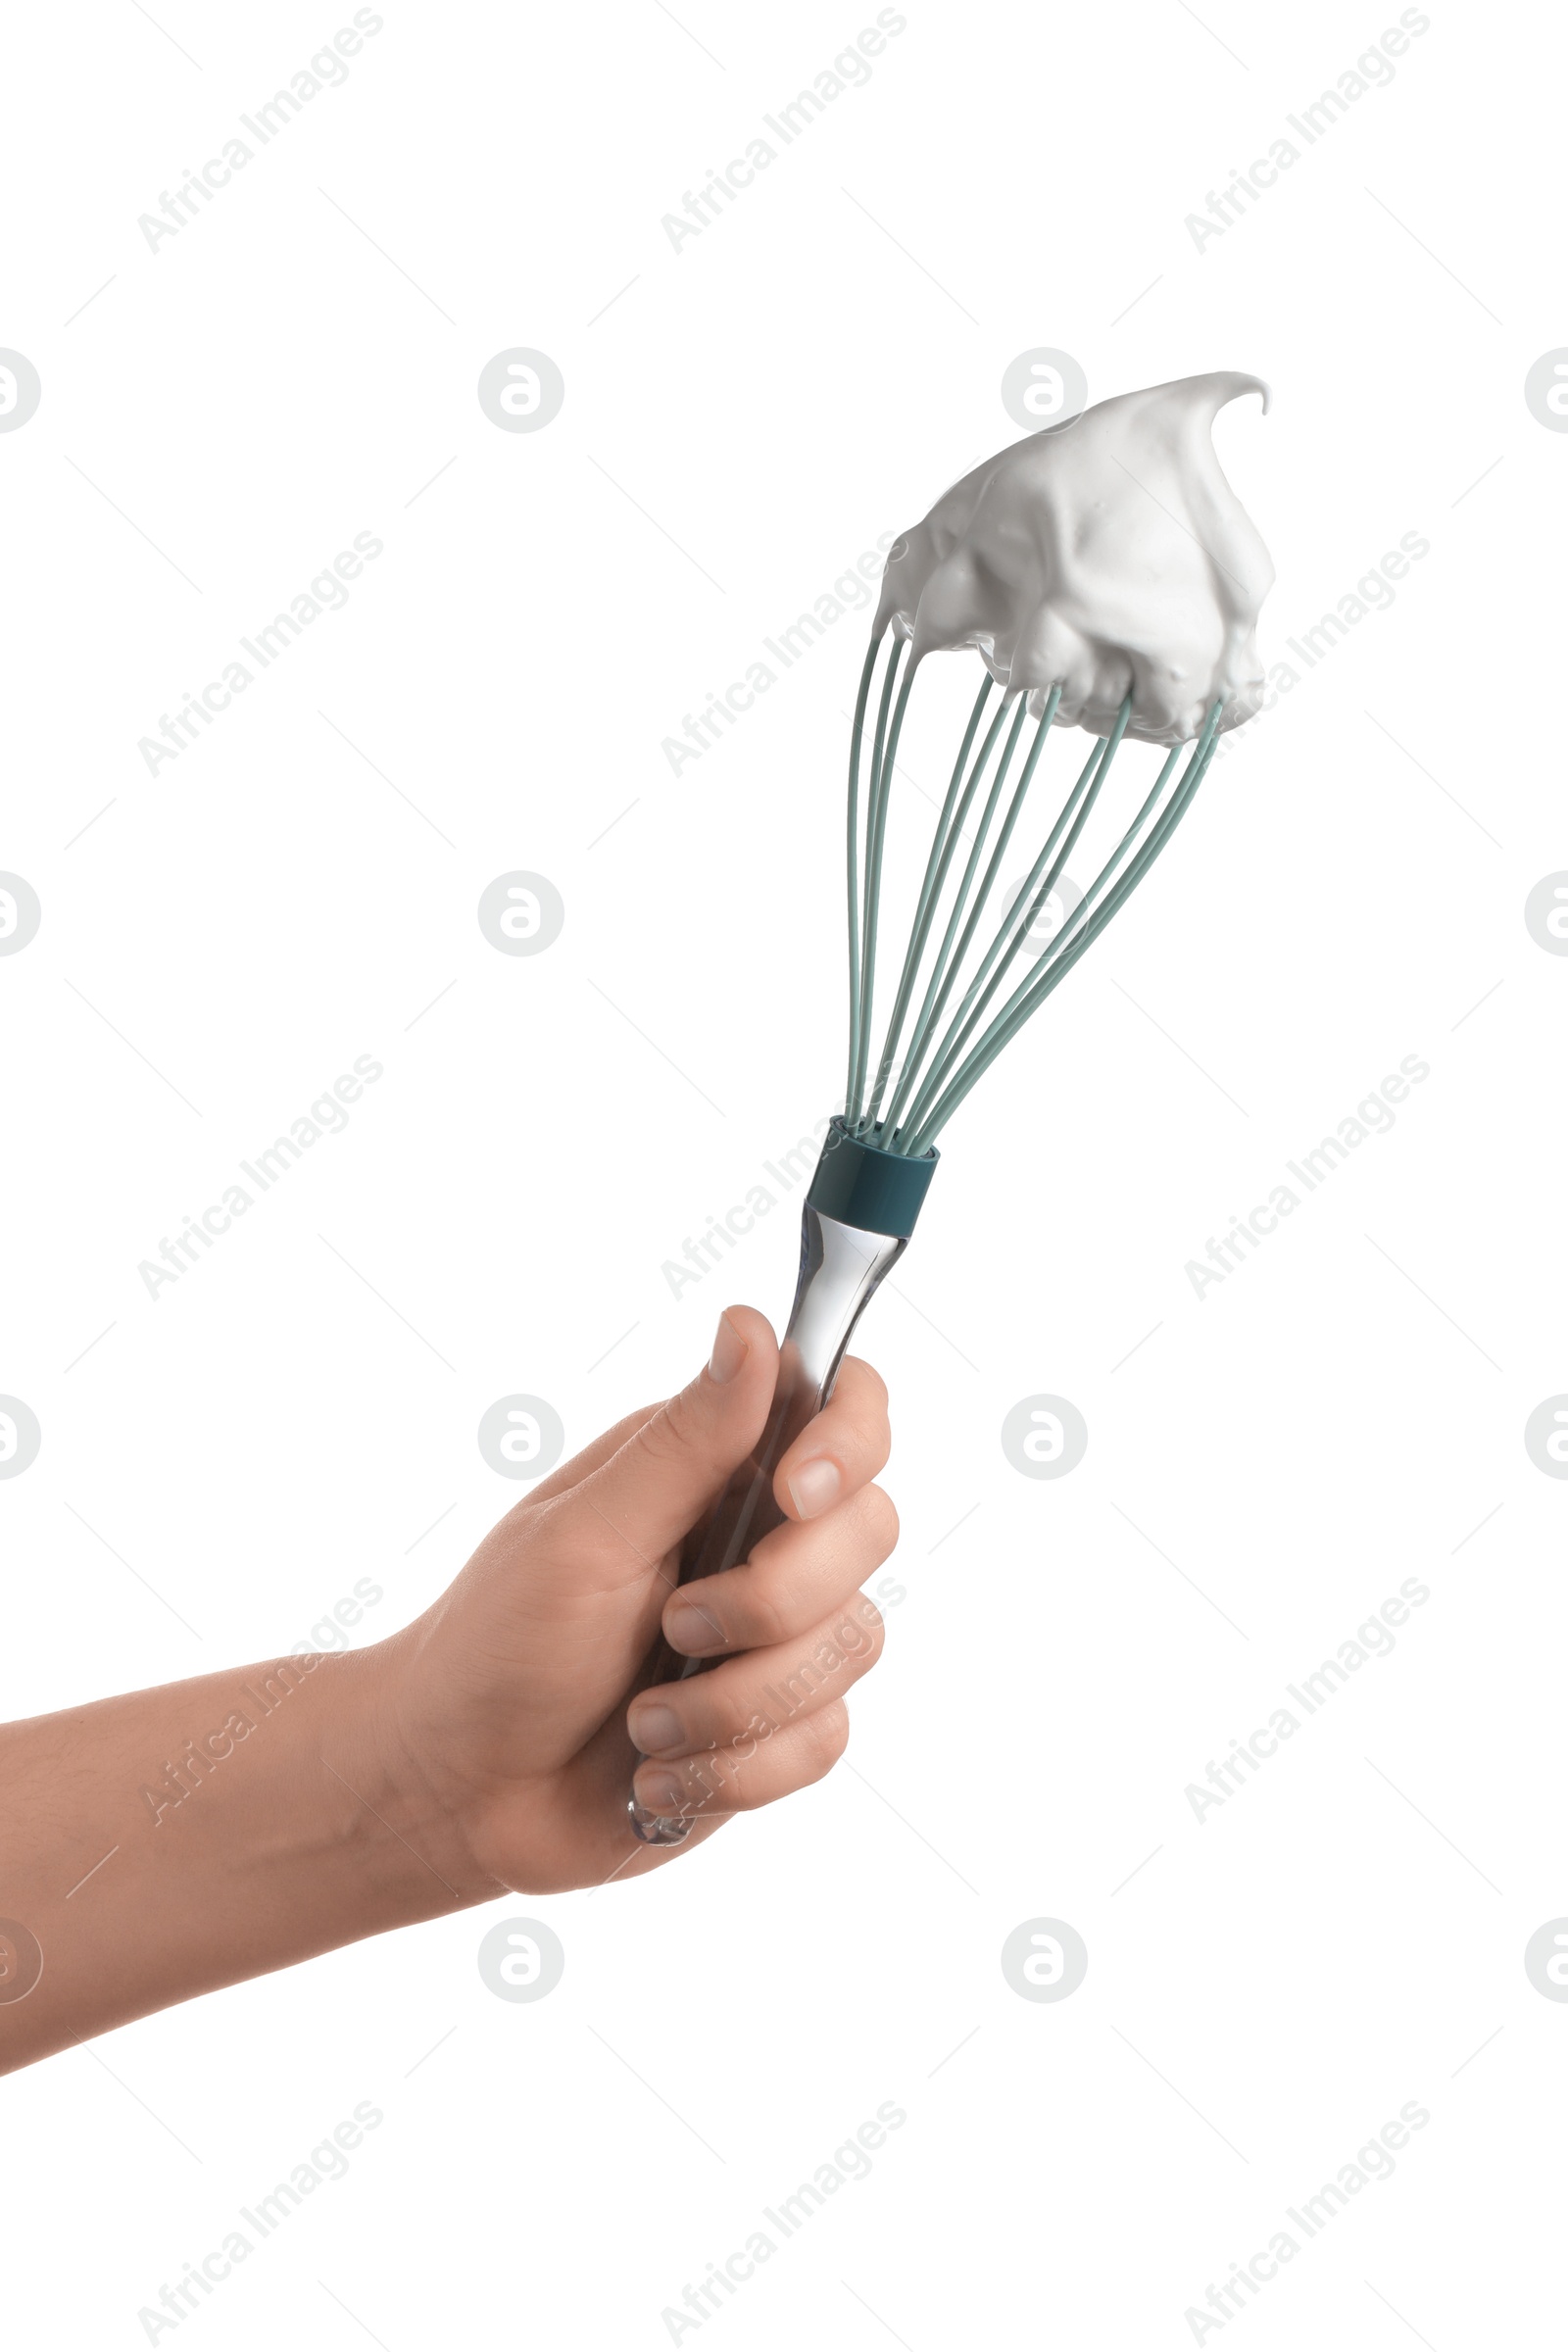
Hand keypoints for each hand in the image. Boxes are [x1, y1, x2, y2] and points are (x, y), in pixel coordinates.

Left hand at [375, 1306, 896, 1894]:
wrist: (460, 1797)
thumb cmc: (497, 1647)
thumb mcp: (585, 1537)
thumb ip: (685, 1442)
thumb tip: (750, 1324)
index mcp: (711, 1467)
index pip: (843, 1408)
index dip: (847, 1443)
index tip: (794, 1494)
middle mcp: (756, 1538)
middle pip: (868, 1530)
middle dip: (775, 1601)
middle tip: (677, 1623)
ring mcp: (774, 1635)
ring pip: (852, 1645)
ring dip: (735, 1702)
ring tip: (644, 1721)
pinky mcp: (776, 1723)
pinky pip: (823, 1739)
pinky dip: (734, 1767)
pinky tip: (658, 1772)